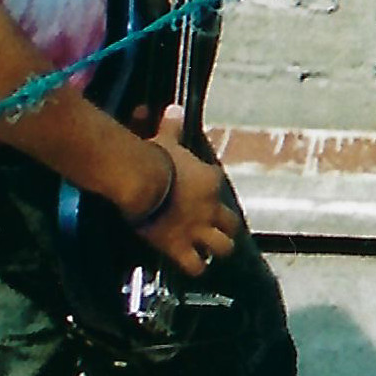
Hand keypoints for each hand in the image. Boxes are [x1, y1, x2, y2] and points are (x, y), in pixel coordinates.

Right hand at [128, 103, 238, 274]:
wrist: (142, 182)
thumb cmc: (156, 157)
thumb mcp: (166, 139)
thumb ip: (172, 126)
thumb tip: (174, 107)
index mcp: (210, 181)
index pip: (219, 189)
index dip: (211, 194)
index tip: (200, 196)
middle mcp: (211, 208)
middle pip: (232, 224)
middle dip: (225, 228)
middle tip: (213, 230)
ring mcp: (198, 230)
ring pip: (223, 248)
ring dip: (216, 250)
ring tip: (206, 251)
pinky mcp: (181, 247)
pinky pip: (196, 266)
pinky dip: (195, 267)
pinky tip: (190, 265)